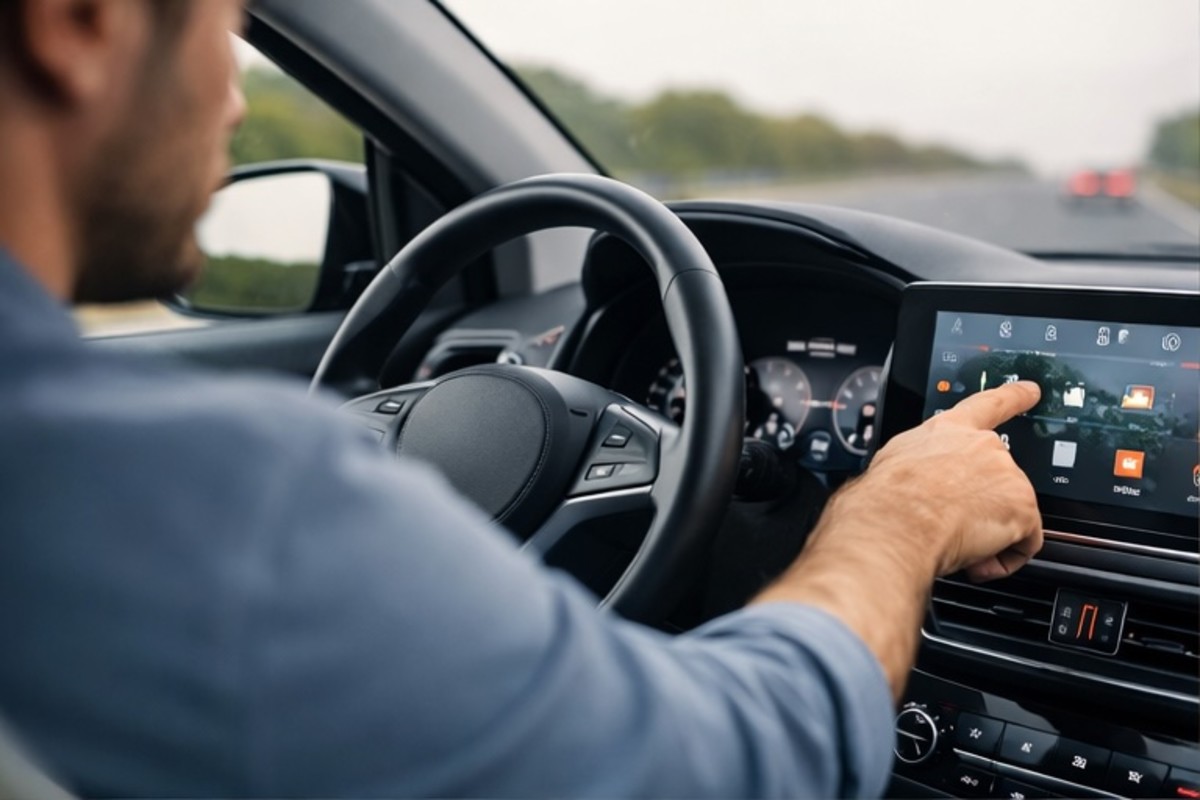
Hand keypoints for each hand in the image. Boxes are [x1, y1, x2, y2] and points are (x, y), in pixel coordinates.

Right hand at [752, 380, 1042, 699]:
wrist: (890, 526)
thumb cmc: (877, 504)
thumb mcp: (888, 468)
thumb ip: (913, 467)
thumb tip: (903, 487)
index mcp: (945, 431)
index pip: (987, 405)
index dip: (1013, 396)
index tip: (1031, 390)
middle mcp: (980, 445)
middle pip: (1000, 475)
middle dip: (983, 504)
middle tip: (955, 528)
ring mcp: (1006, 474)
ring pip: (1011, 511)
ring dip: (989, 533)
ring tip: (956, 546)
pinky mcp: (1022, 506)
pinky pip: (1026, 541)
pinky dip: (1006, 557)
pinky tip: (978, 562)